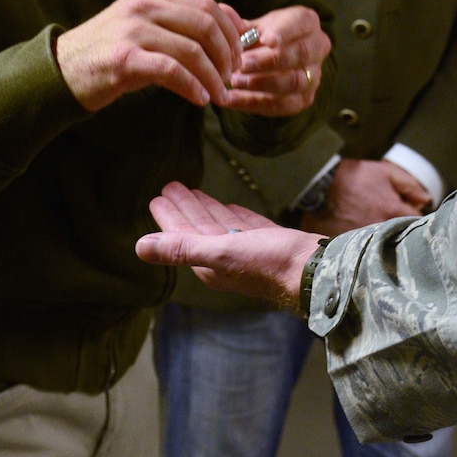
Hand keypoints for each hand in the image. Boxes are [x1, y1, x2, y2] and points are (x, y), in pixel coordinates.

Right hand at [56, 0, 245, 110]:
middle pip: (205, 24)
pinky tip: (199, 98)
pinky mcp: (124, 59)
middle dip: (227, 53)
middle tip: (232, 75)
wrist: (61, 71)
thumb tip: (228, 28)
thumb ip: (178, 23)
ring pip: (193, 49)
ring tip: (219, 94)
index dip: (231, 28)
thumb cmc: (108, 52)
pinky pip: (171, 71)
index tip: (241, 51)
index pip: (206, 3)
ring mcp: (132, 31)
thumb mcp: (143, 26)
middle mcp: (143, 6)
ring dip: (213, 76)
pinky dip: (192, 85)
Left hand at [136, 181, 324, 309]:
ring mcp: (249, 253)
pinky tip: (231, 207)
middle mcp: (227, 260)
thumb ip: (181, 248)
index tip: (157, 197)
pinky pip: (244, 227)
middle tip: (172, 186)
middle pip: (199, 229)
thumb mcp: (221, 252)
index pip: (182, 236)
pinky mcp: (269, 245)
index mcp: (211, 264)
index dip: (169, 218)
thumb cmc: (270, 262)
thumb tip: (139, 247)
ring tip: (194, 191)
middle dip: (185, 209)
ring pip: (220, 226)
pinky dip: (234, 216)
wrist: (317, 270)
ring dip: (206, 209)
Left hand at [222, 5, 328, 116]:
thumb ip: (240, 25)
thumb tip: (223, 12)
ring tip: (235, 81)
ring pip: (295, 82)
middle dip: (269, 61)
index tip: (266, 39)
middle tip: (242, 64)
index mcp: (307, 22)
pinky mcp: (303, 99)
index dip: (284, 32)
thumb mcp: (254, 28)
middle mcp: (318, 48)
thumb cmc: (265, 37)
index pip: (301, 23)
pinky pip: (282, 104)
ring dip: (262, 83)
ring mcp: (314, 76)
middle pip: (300, 54)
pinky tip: (232, 98)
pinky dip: (254, 102)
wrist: (276, 61)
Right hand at [300, 158, 429, 235]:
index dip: (421, 221)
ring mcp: (367, 240)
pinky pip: (369, 251)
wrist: (319, 188)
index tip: (419, 219)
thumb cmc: (353, 178)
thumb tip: (426, 200)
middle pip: (405, 239)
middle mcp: (382, 230)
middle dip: (407, 235)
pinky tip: (370, 243)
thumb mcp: (383, 172)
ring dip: (390, 243)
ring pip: (387, 247)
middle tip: (406, 230)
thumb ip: (408, 184)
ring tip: (386, 236)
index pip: (419, 224)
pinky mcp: (353, 247)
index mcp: (394, 211)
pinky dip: (371, 248)